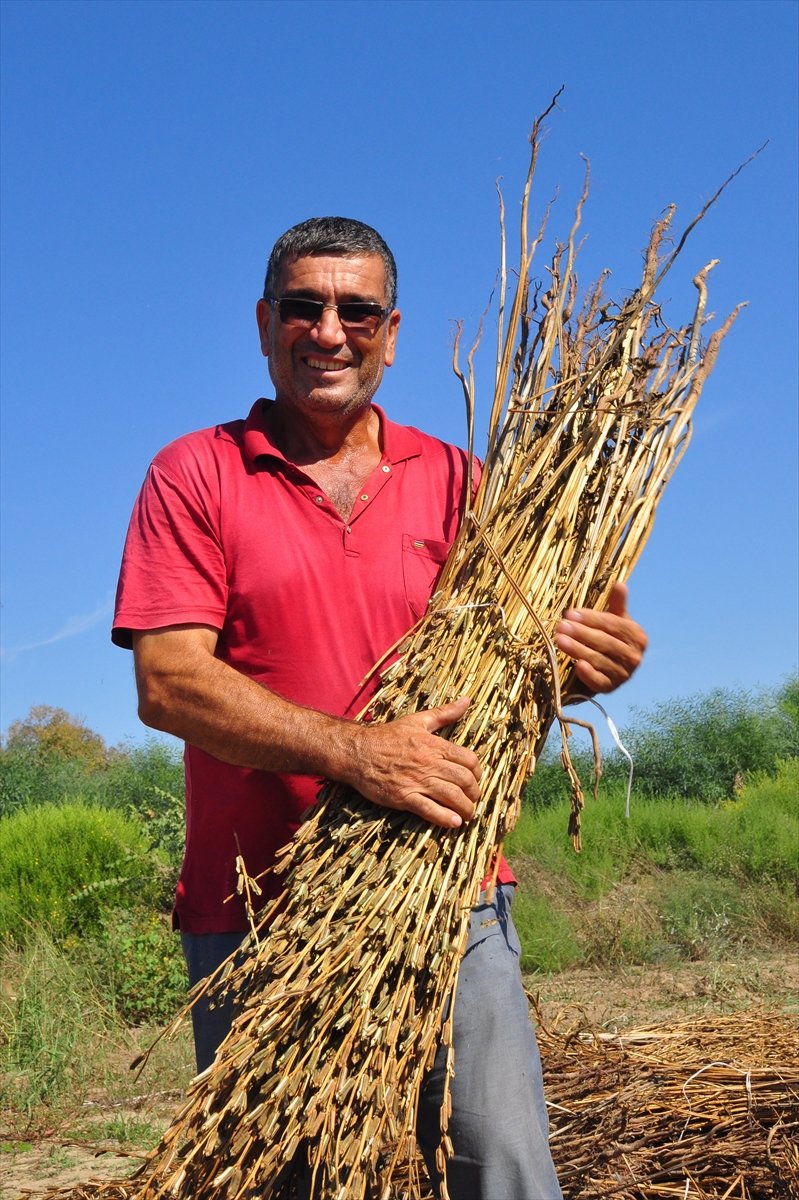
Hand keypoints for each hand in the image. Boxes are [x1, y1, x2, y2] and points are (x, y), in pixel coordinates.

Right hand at [346, 696, 480, 829]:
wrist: (358, 752)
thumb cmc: (387, 736)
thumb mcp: (417, 720)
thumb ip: (444, 713)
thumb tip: (466, 700)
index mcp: (435, 745)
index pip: (469, 760)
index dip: (478, 773)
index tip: (475, 780)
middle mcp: (429, 763)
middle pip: (464, 781)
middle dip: (474, 794)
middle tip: (473, 799)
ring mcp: (417, 781)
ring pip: (452, 797)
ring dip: (465, 809)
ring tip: (467, 815)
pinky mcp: (404, 797)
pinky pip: (430, 810)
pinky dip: (445, 818)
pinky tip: (454, 823)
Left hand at [554, 582, 646, 693]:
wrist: (610, 669)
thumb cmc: (611, 639)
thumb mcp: (616, 620)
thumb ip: (617, 604)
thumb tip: (620, 584)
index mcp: (637, 637)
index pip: (613, 625)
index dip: (592, 619)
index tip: (571, 613)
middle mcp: (634, 657)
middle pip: (605, 642)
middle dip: (581, 633)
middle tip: (561, 625)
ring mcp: (624, 674)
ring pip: (598, 660)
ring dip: (578, 650)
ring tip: (559, 640)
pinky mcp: (611, 689)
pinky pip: (599, 681)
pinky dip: (588, 674)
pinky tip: (576, 665)